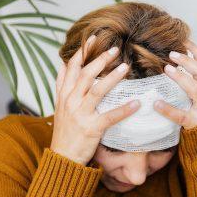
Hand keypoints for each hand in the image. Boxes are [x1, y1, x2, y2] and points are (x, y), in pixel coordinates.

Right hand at [50, 35, 140, 165]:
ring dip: (112, 77)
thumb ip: (64, 87)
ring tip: (125, 67)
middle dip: (100, 59)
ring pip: (97, 90)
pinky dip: (124, 109)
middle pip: (85, 75)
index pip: (71, 68)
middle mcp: (70, 101)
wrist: (62, 157)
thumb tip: (65, 66)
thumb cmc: (66, 131)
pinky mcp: (91, 128)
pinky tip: (137, 103)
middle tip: (115, 48)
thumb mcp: (59, 106)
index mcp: (63, 95)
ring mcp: (80, 114)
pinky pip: (110, 116)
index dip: (82, 52)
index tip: (93, 38)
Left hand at [154, 40, 196, 128]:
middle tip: (171, 54)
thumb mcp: (195, 91)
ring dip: (182, 77)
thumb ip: (187, 78)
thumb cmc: (195, 108)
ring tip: (167, 69)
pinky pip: (182, 115)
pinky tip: (157, 104)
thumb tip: (167, 59)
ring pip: (196, 90)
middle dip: (187, 61)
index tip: (183, 39)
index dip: (194, 50)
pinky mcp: (193, 121)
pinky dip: (169, 109)